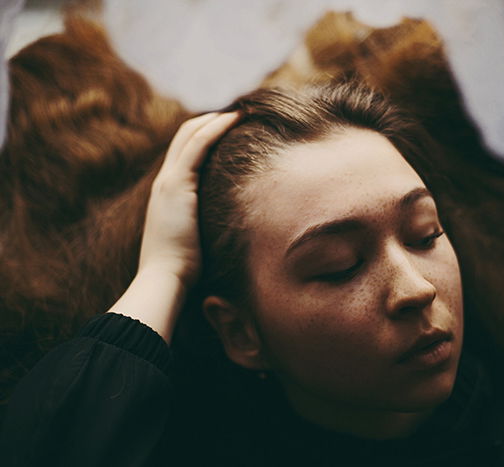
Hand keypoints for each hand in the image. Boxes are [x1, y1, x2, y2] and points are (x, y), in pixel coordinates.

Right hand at [108, 112, 238, 342]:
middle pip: (184, 137)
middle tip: (238, 114)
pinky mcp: (176, 185)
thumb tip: (229, 231)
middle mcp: (164, 183)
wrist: (164, 279)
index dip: (204, 137)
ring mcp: (168, 182)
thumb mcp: (194, 242)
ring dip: (216, 119)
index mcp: (168, 195)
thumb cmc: (182, 270)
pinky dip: (215, 129)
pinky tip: (234, 120)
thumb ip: (205, 228)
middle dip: (210, 121)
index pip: (184, 154)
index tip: (229, 129)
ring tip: (241, 112)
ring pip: (190, 135)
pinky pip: (197, 146)